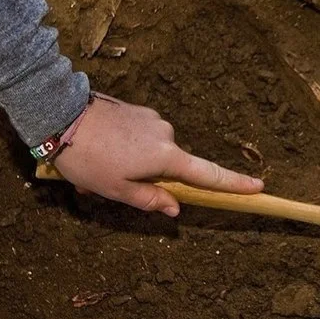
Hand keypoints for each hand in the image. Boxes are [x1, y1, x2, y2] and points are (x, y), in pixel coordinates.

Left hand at [52, 93, 263, 216]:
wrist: (61, 113)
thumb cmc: (89, 158)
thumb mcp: (116, 189)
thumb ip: (150, 199)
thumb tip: (175, 207)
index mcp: (166, 157)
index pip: (208, 175)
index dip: (234, 184)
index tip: (259, 187)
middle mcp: (166, 134)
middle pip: (171, 165)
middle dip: (147, 179)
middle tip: (110, 186)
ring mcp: (152, 120)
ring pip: (151, 152)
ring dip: (131, 164)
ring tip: (96, 170)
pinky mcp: (137, 111)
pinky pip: (139, 138)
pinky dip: (124, 150)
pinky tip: (98, 153)